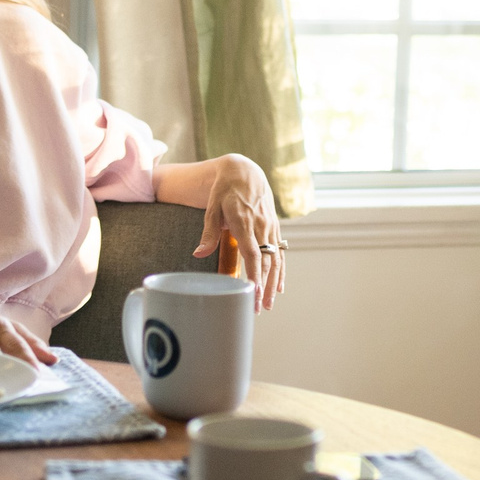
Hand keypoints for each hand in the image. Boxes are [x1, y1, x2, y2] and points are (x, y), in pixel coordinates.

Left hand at [197, 154, 285, 309]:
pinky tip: (278, 286)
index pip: (253, 253)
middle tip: (259, 308)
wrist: (245, 171)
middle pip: (267, 262)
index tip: (254, 293)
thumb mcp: (212, 208)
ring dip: (274, 283)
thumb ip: (208, 233)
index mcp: (244, 222)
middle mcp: (261, 226)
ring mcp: (270, 227)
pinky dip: (280, 271)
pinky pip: (280, 253)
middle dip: (264, 287)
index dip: (255, 275)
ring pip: (277, 259)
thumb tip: (198, 254)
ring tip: (269, 304)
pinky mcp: (274, 227)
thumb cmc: (224, 190)